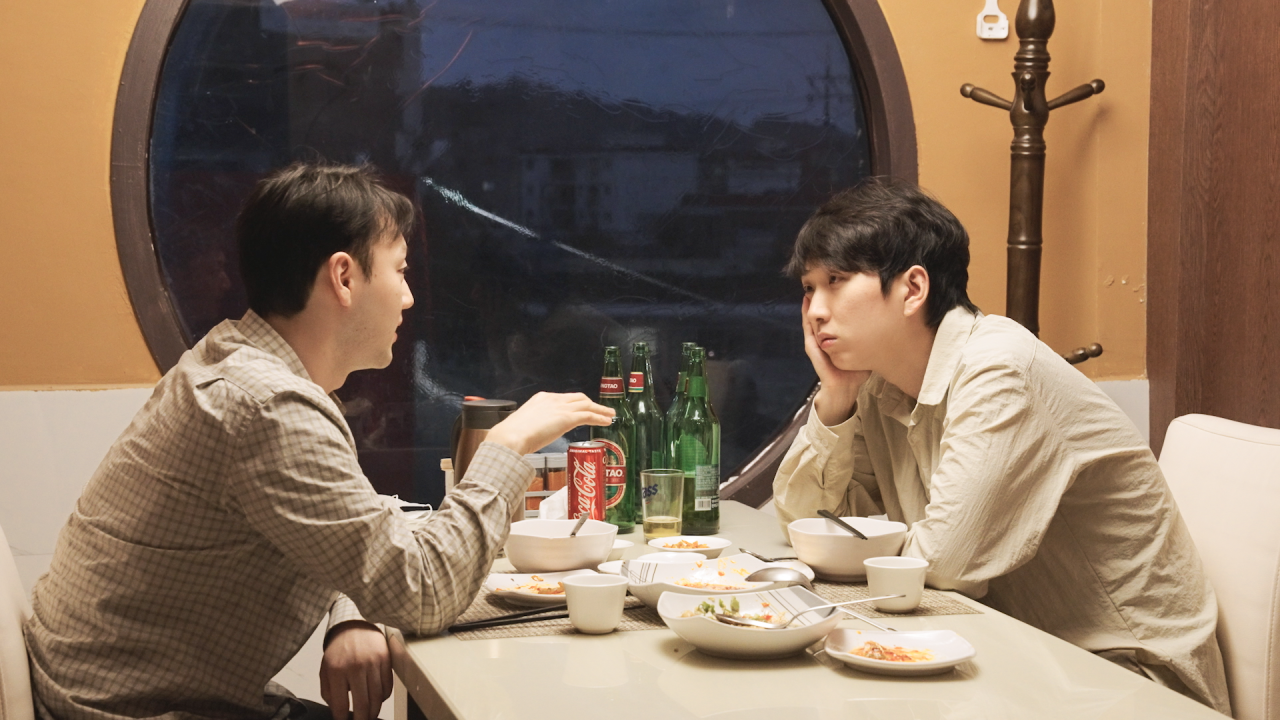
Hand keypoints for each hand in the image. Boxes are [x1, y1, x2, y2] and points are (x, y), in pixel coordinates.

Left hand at [320, 621, 391, 719]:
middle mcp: (356, 667)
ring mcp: (373, 663)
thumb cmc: (339, 650)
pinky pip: (388, 687)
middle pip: (363, 705)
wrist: (354, 626)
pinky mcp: (386, 660)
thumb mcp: (325, 670)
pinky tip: (376, 699)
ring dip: (374, 712)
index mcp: (337, 671)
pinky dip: (383, 698)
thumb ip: (329, 693)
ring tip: (369, 715)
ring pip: (378, 698)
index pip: (341, 705)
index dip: (342, 719)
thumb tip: (338, 712)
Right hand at [485, 392, 614, 455]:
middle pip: (578, 398)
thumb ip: (532, 428)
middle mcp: (552, 399)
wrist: (510, 437)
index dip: (575, 403)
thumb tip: (532, 437)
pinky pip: (588, 415)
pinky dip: (599, 417)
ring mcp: (560, 408)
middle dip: (590, 403)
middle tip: (600, 410)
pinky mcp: (567, 418)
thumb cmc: (512, 436)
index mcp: (541, 398)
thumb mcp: (523, 426)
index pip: (563, 398)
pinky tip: (606, 422)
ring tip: (609, 415)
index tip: (581, 408)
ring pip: (586, 405)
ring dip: (600, 410)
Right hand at [802, 296, 870, 425]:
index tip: (837, 288)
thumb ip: (872, 339)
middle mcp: (824, 339)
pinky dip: (806, 318)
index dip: (834, 303)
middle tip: (820, 284)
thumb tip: (891, 324)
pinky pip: (808, 330)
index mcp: (835, 339)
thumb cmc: (855, 373)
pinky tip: (807, 306)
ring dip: (810, 306)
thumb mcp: (865, 350)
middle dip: (820, 301)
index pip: (833, 317)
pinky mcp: (813, 349)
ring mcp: (817, 343)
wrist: (845, 390)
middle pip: (821, 316)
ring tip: (810, 291)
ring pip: (812, 320)